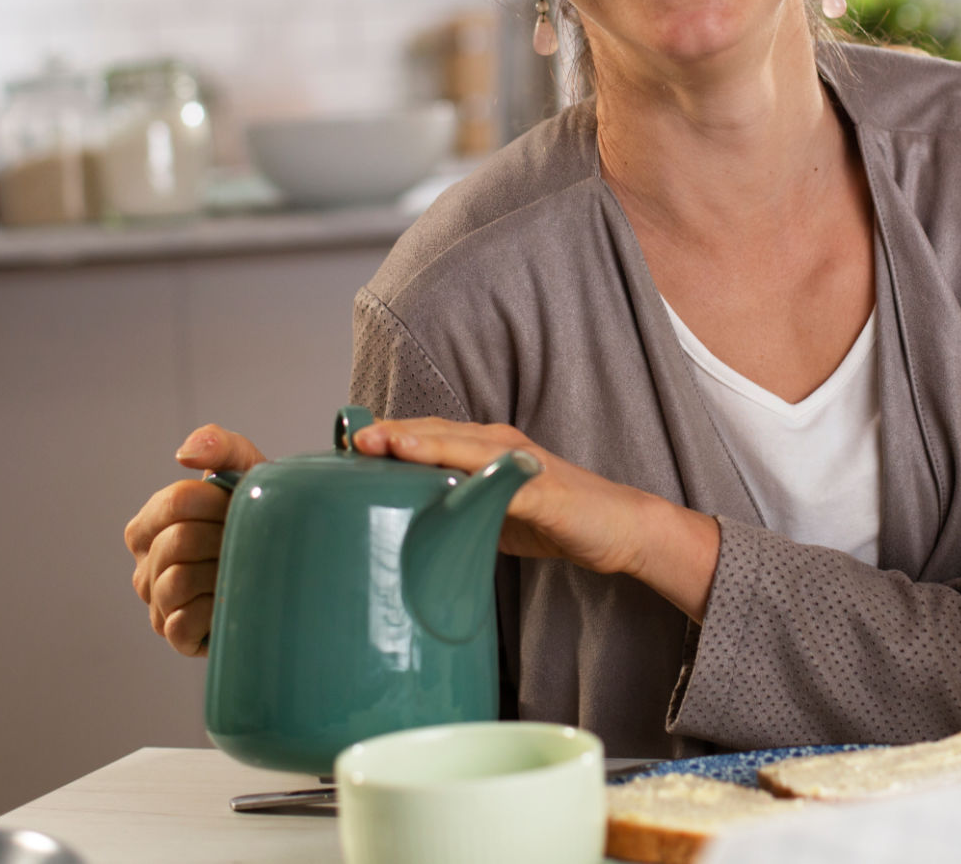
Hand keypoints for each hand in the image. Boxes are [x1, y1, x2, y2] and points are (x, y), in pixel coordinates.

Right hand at [125, 424, 265, 655]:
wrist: (287, 562)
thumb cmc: (257, 512)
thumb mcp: (245, 468)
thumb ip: (218, 444)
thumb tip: (184, 455)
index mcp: (147, 526)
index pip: (174, 503)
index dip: (217, 503)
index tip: (240, 507)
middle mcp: (144, 567)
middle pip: (178, 542)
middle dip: (223, 537)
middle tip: (247, 541)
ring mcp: (157, 604)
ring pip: (179, 581)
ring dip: (221, 571)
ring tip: (241, 567)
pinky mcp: (176, 637)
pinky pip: (184, 623)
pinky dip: (214, 609)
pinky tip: (232, 599)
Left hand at [351, 418, 721, 620]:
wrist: (619, 528)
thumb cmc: (553, 520)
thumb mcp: (490, 515)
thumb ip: (452, 510)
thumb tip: (402, 525)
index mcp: (482, 449)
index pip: (424, 437)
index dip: (386, 438)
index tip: (341, 446)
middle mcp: (498, 445)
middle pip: (435, 433)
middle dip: (391, 434)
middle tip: (349, 439)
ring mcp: (520, 462)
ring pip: (461, 446)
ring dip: (420, 442)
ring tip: (380, 442)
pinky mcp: (542, 487)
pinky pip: (501, 479)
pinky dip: (470, 474)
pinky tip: (448, 476)